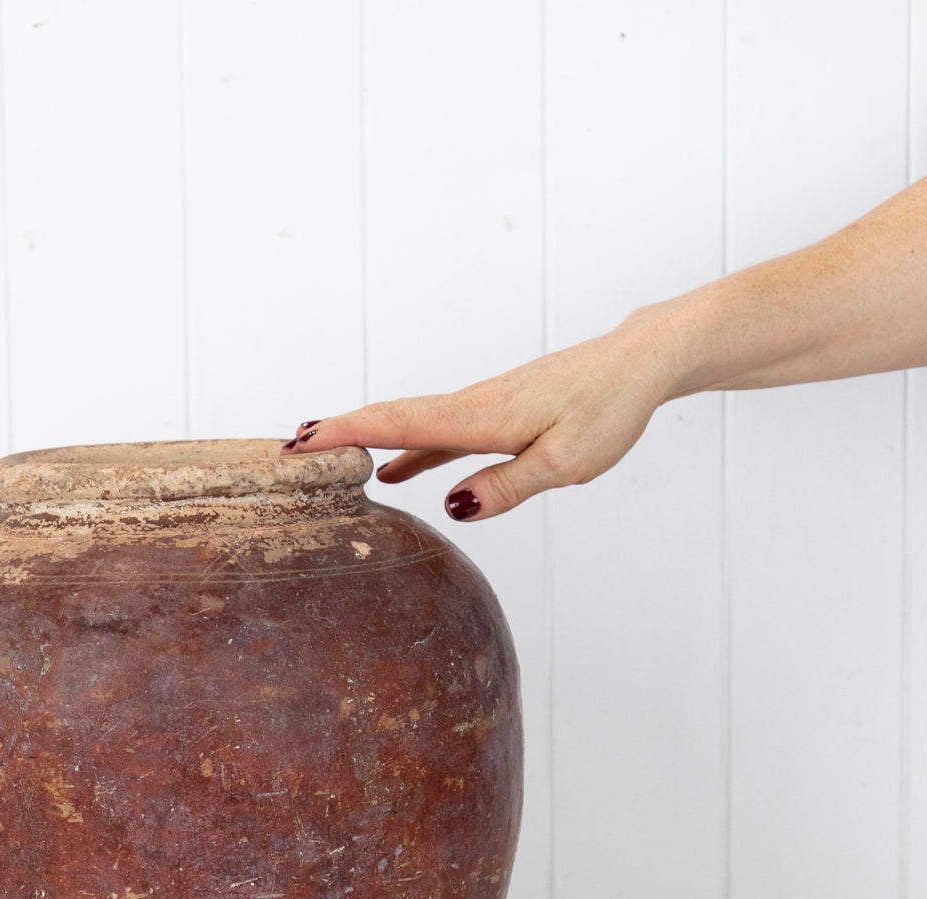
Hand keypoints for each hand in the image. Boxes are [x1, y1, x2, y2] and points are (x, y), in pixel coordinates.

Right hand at [280, 319, 678, 520]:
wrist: (640, 362)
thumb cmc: (609, 410)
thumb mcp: (566, 463)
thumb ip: (508, 486)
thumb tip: (450, 507)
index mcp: (481, 418)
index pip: (397, 425)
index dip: (345, 434)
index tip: (298, 445)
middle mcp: (470, 406)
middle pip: (390, 418)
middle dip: (337, 433)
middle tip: (286, 451)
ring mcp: (479, 407)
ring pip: (408, 422)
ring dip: (364, 437)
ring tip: (321, 457)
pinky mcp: (493, 413)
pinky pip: (434, 430)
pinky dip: (403, 444)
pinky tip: (395, 472)